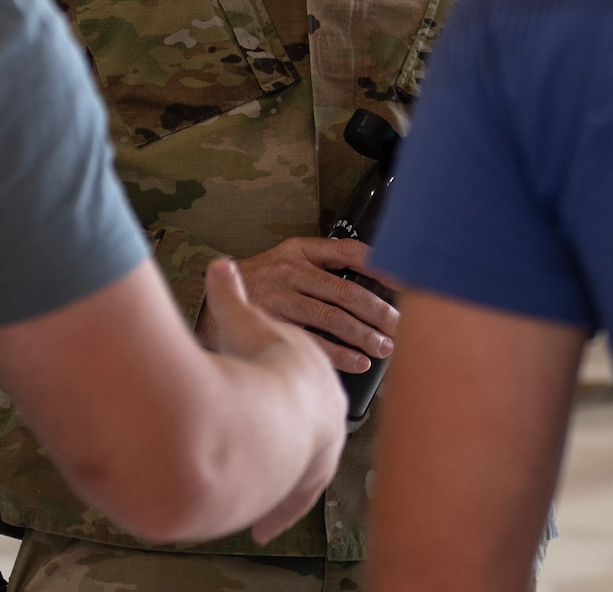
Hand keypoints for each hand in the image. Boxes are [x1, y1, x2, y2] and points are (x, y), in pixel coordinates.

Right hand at [198, 237, 397, 374]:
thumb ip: (319, 267)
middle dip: (379, 312)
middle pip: (346, 291)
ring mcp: (279, 297)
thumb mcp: (283, 261)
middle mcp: (289, 270)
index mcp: (297, 250)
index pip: (347, 251)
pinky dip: (341, 354)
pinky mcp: (271, 323)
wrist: (208, 307)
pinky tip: (359, 362)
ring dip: (365, 335)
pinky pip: (315, 341)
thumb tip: (372, 282)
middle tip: (399, 326)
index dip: (380, 266)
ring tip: (384, 348)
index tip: (405, 281)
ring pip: (334, 318)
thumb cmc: (256, 287)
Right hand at [202, 259, 345, 538]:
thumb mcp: (242, 321)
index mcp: (316, 381)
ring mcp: (319, 454)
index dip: (301, 392)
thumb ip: (230, 295)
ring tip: (274, 503)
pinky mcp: (304, 483)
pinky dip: (277, 515)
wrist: (273, 411)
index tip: (293, 400)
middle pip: (318, 434)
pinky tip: (262, 530)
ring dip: (289, 488)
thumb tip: (220, 265)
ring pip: (307, 474)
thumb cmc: (261, 363)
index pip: (314, 387)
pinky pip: (291, 503)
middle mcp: (326, 422)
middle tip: (289, 456)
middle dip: (304, 445)